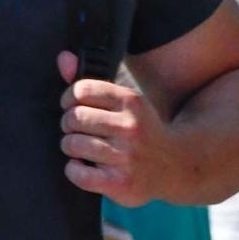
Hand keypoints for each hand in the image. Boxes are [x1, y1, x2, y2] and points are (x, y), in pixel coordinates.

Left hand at [58, 50, 177, 206]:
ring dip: (71, 146)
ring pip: (72, 144)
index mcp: (131, 101)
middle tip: (77, 129)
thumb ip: (90, 82)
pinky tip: (85, 166)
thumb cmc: (142, 129)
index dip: (69, 98)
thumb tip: (62, 57)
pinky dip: (74, 169)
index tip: (72, 106)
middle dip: (69, 124)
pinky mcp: (119, 182)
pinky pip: (77, 173)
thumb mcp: (125, 102)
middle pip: (74, 118)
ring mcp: (125, 156)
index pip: (82, 90)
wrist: (176, 165)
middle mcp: (130, 127)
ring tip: (82, 147)